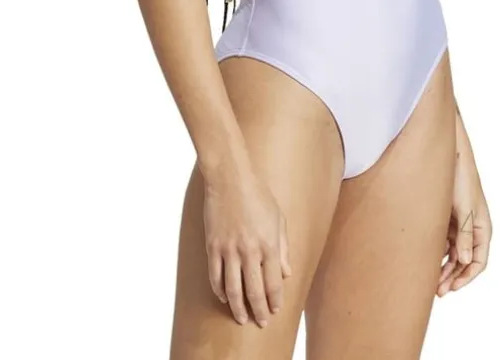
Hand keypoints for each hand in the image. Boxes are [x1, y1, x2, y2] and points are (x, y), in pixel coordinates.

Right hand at [203, 165, 292, 325]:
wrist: (230, 177)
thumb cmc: (258, 194)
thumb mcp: (278, 218)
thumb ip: (283, 247)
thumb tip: (286, 272)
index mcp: (269, 243)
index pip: (273, 282)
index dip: (274, 300)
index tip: (275, 310)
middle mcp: (249, 250)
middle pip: (254, 290)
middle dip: (258, 310)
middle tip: (260, 322)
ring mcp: (229, 249)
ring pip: (233, 288)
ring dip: (237, 307)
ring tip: (241, 317)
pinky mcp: (213, 245)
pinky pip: (215, 275)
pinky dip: (219, 289)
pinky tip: (223, 296)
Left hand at [437, 113, 491, 295]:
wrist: (451, 155)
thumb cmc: (461, 180)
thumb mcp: (463, 209)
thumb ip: (464, 235)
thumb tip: (463, 261)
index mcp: (483, 228)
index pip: (479, 261)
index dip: (466, 277)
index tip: (451, 288)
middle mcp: (473, 229)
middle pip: (465, 261)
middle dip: (452, 277)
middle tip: (437, 291)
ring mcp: (461, 224)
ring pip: (454, 254)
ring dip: (444, 268)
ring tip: (430, 281)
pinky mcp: (449, 218)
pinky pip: (445, 242)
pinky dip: (438, 253)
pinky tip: (427, 261)